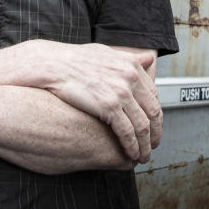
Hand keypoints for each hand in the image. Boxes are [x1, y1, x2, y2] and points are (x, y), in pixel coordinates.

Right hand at [26, 41, 159, 162]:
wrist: (52, 65)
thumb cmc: (74, 60)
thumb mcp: (106, 53)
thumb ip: (130, 58)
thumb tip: (150, 58)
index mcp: (132, 65)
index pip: (154, 96)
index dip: (155, 115)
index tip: (152, 125)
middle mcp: (131, 78)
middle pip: (153, 112)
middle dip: (155, 133)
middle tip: (152, 145)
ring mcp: (121, 92)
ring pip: (143, 126)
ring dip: (145, 145)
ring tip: (143, 155)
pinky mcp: (109, 106)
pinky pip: (127, 132)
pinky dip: (132, 146)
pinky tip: (131, 154)